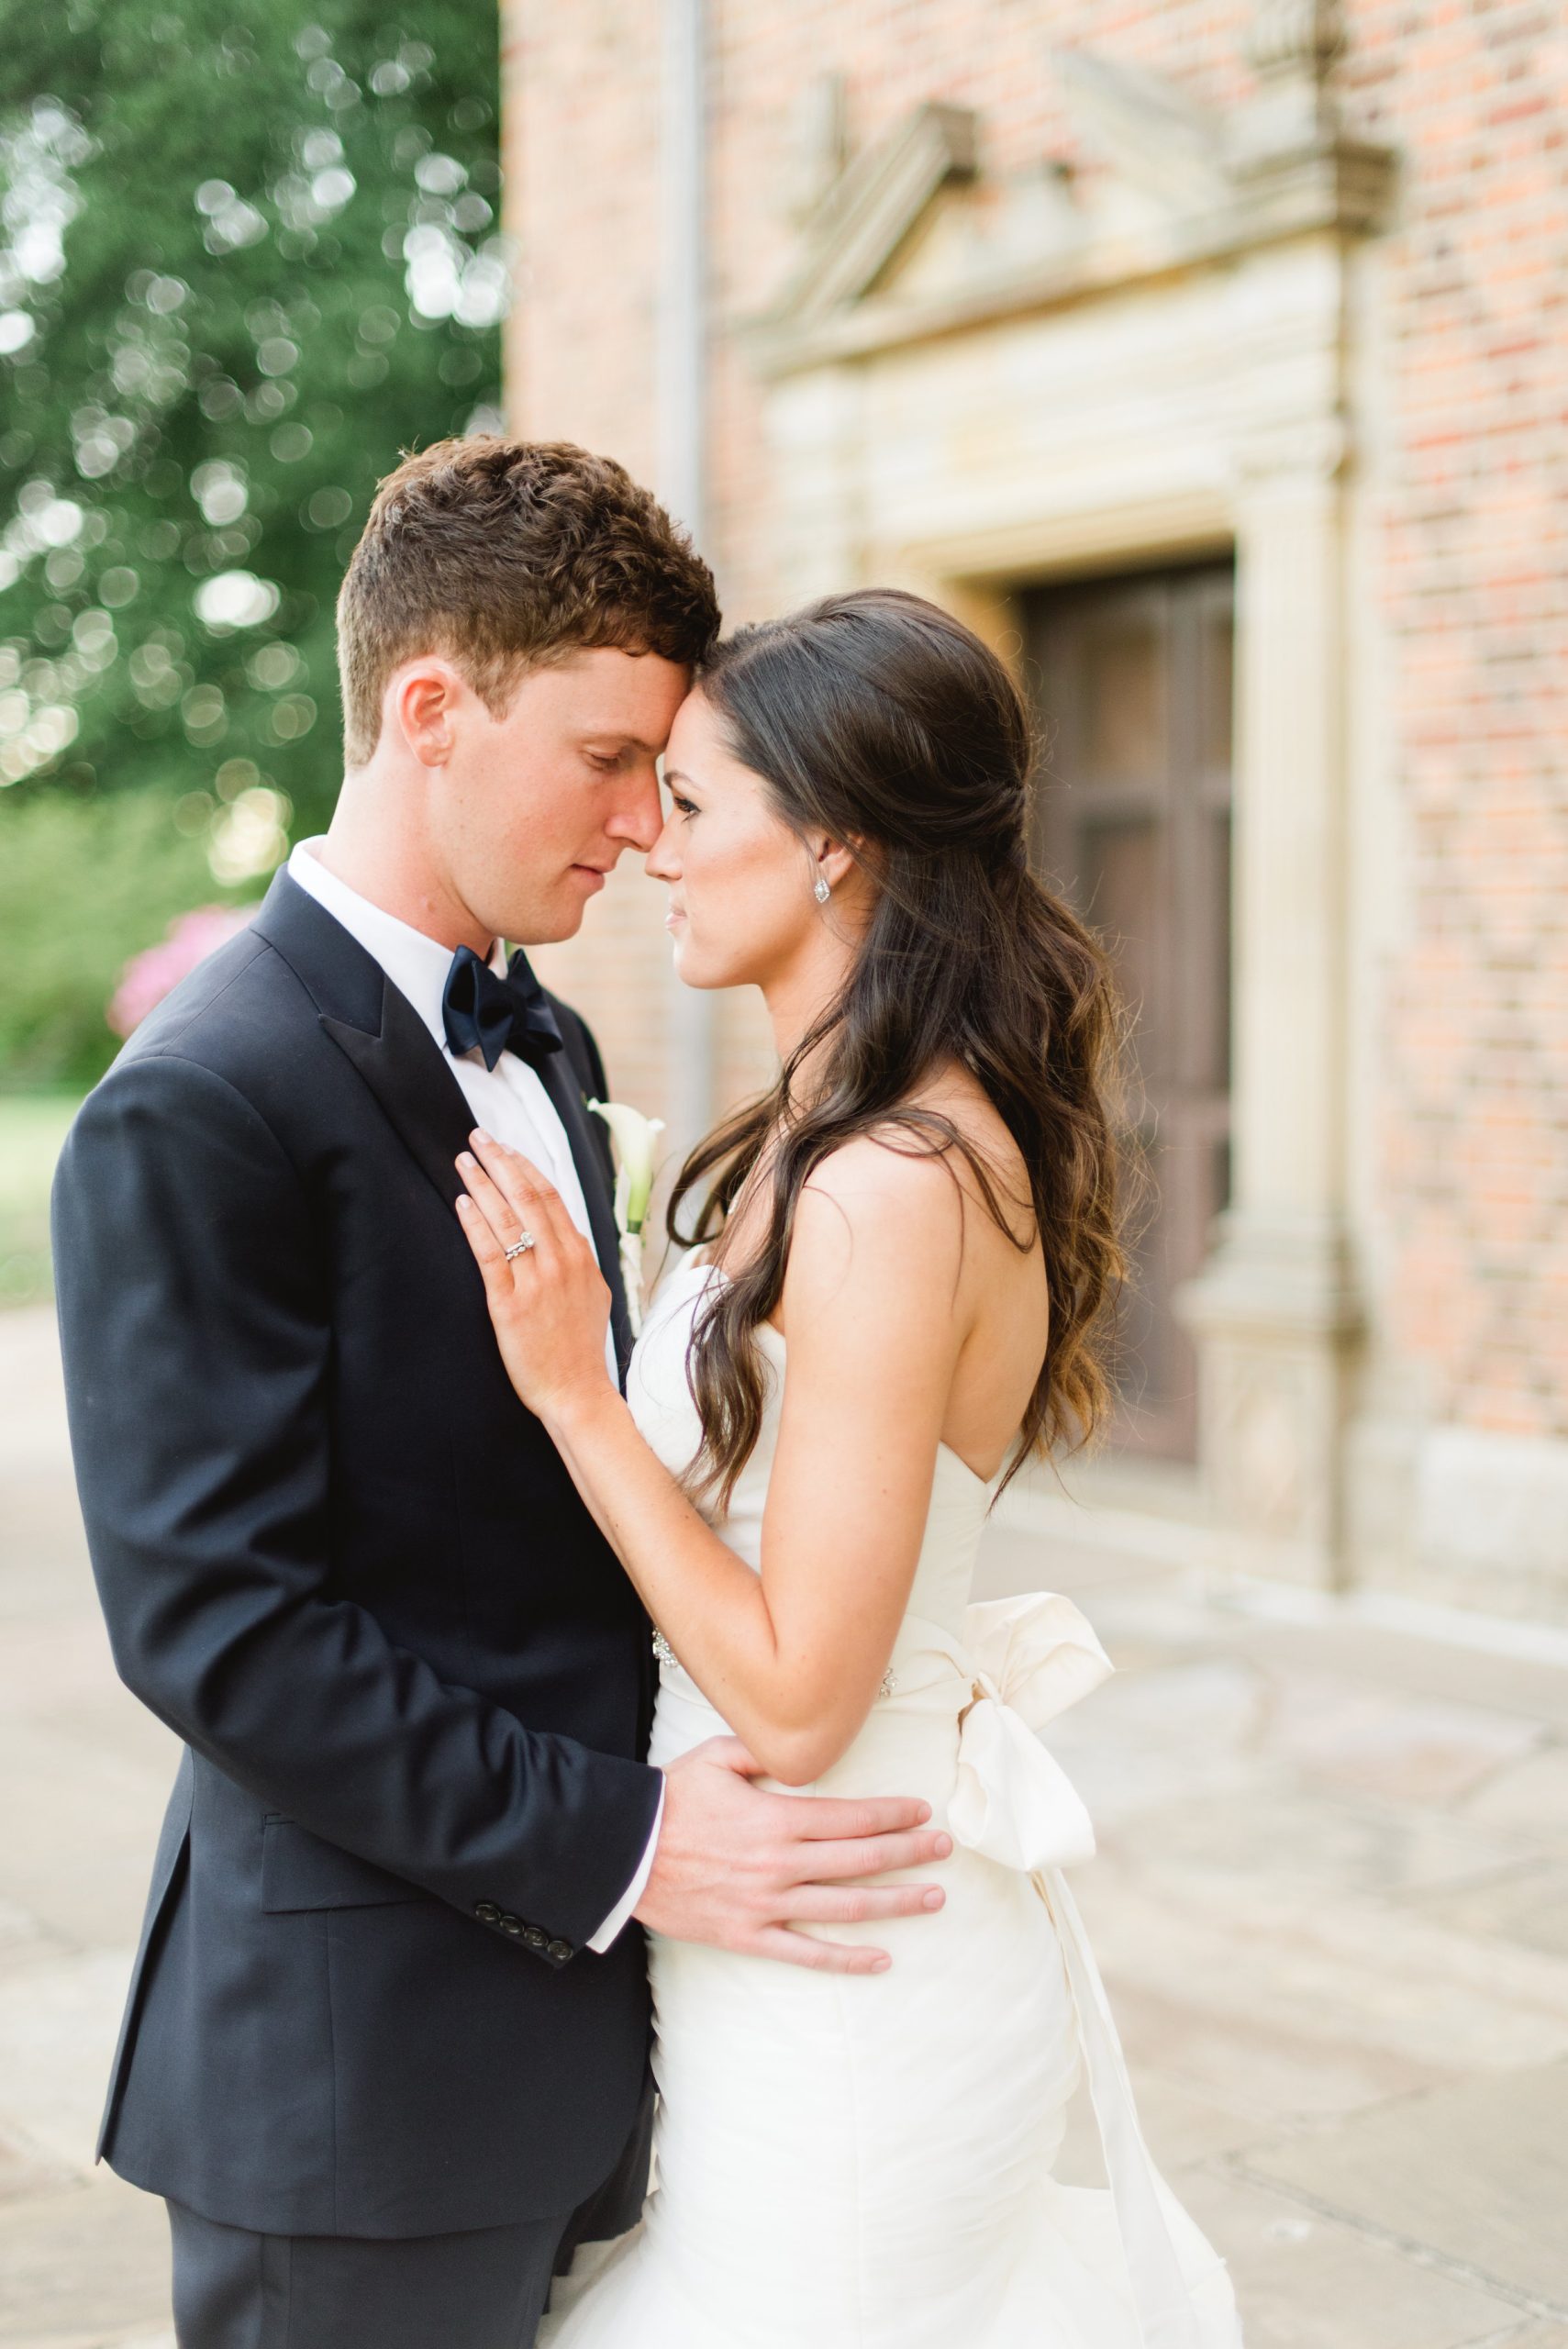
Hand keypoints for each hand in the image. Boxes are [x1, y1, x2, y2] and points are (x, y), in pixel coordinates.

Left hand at [455, 1130, 614, 1419]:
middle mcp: (560, 1262)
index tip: (507, 1148)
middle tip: (478, 1138)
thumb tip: (568, 1235)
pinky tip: (461, 1203)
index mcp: (581, 1257)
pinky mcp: (509, 1305)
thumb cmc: (581, 1349)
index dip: (526, 1168)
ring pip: (508, 1220)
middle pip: (528, 1199)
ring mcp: (536, 1282)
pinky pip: (490, 1255)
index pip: (552, 1199)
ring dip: (483, 1185)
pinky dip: (475, 1225)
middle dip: (501, 1163)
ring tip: (463, 1161)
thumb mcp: (594, 1296)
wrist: (576, 1392)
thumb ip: (580, 1262)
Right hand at [636, 1736, 949, 1972]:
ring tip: (933, 1897)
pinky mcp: (748, 1935)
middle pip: (860, 1859)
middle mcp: (780, 1863)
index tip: (922, 1812)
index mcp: (777, 1817)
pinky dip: (846, 1959)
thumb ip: (760, 1751)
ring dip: (895, 1902)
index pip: (851, 1817)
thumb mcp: (714, 1757)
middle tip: (944, 1849)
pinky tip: (881, 1958)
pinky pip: (806, 1953)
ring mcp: (767, 1904)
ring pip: (845, 1906)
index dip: (892, 1814)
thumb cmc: (668, 1800)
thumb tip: (796, 1746)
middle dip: (909, 1853)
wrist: (622, 1853)